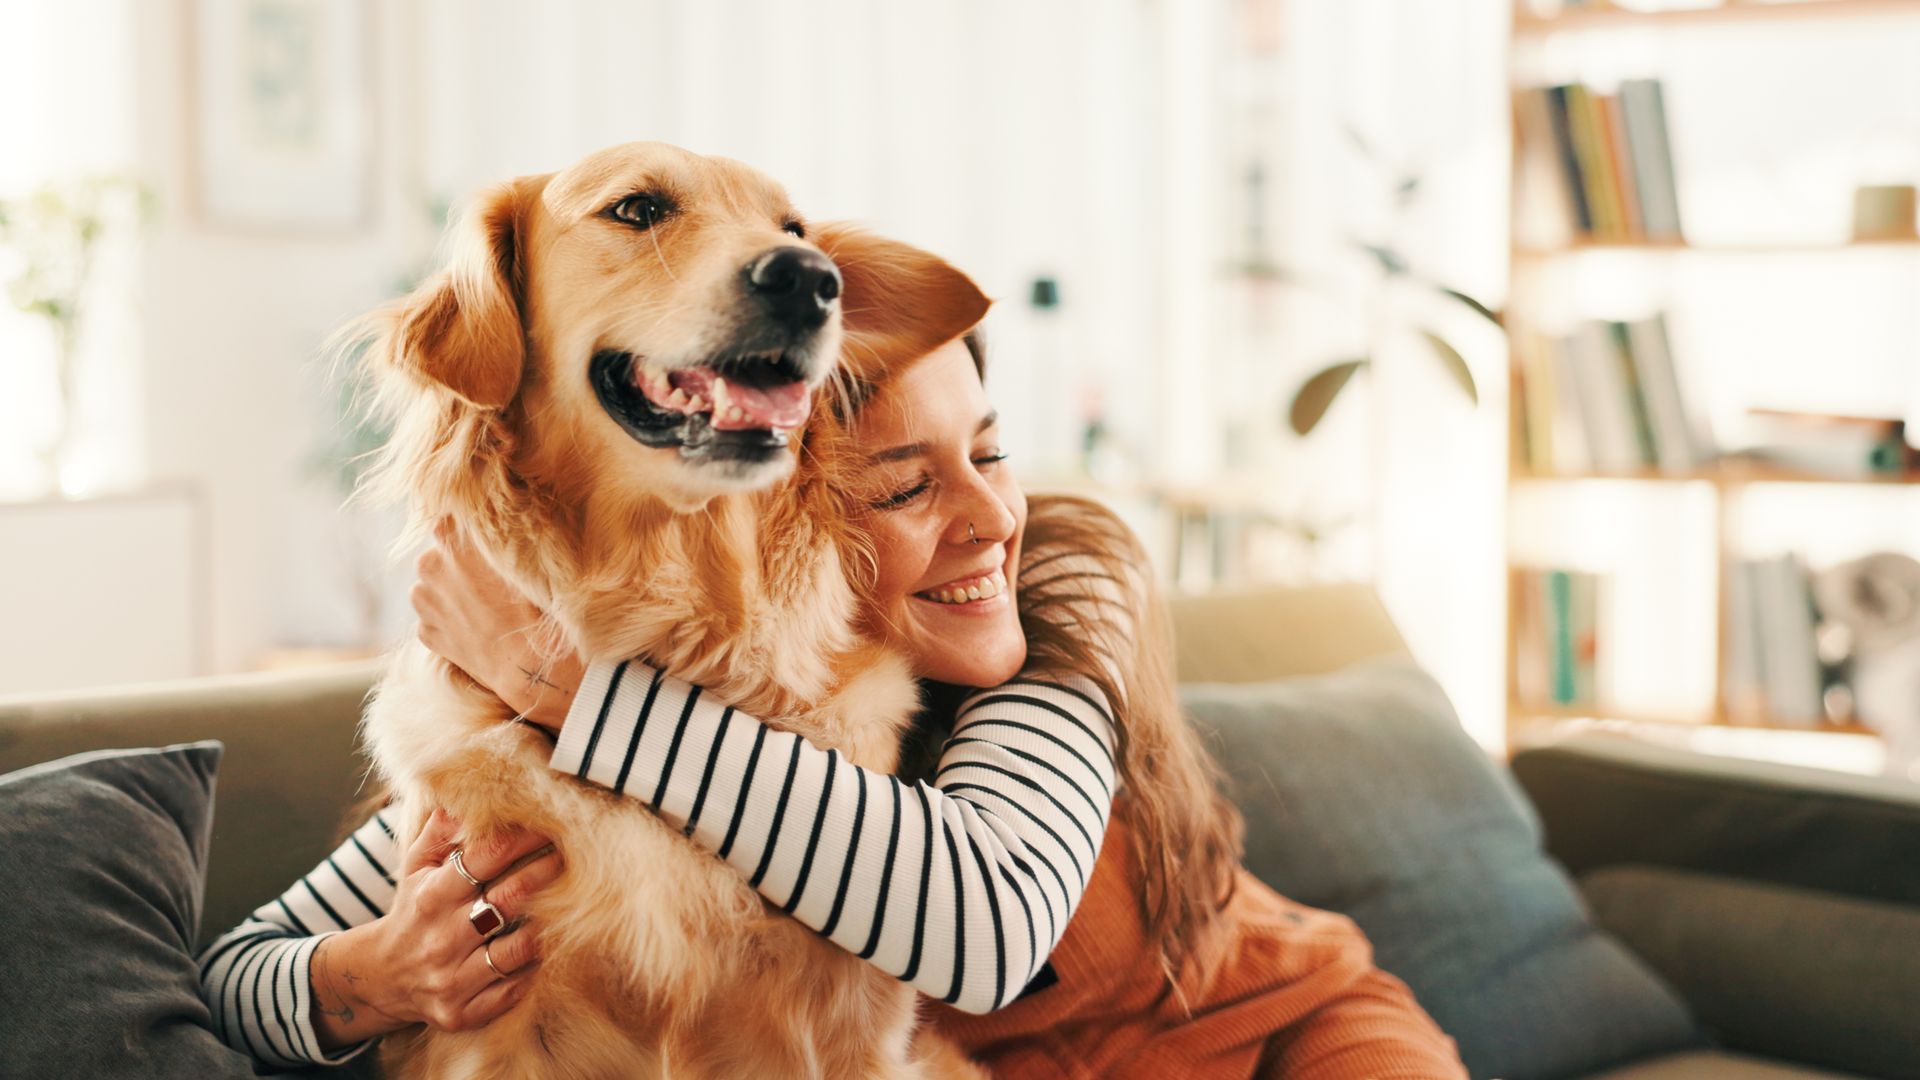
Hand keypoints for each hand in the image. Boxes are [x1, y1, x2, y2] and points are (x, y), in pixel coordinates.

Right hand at [310, 809, 563, 1047]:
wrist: (382, 979)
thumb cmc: (412, 910)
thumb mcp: (415, 867)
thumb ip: (440, 831)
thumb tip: (463, 792)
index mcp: (430, 896)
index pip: (482, 859)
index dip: (519, 838)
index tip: (549, 820)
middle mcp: (441, 938)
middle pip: (507, 900)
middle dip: (544, 872)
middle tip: (576, 852)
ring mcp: (452, 979)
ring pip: (517, 949)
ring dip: (547, 925)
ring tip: (574, 902)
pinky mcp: (462, 1013)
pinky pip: (513, 989)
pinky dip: (534, 970)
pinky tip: (552, 950)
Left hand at [412, 519, 582, 731]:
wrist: (530, 665)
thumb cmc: (538, 606)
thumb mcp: (525, 557)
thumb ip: (501, 533)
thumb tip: (498, 518)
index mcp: (453, 536)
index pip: (451, 516)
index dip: (469, 529)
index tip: (484, 541)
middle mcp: (429, 563)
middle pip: (440, 552)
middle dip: (459, 563)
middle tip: (491, 581)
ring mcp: (423, 600)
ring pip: (434, 585)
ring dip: (452, 592)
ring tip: (485, 608)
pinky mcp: (424, 632)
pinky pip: (436, 617)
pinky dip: (452, 621)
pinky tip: (478, 629)